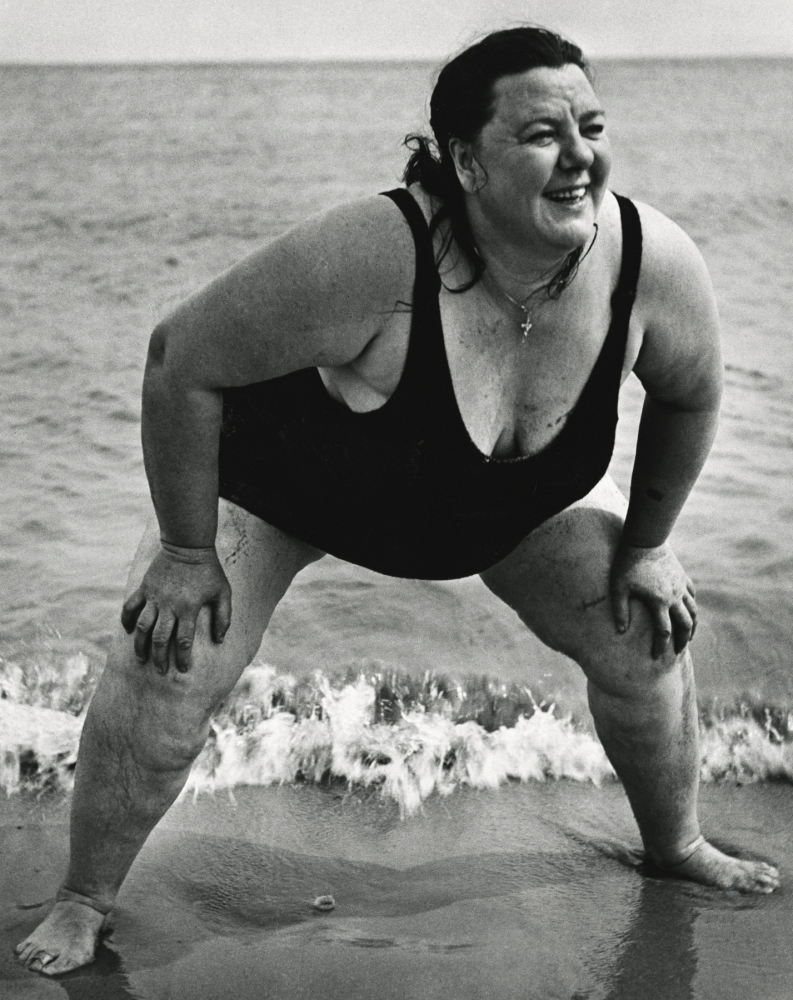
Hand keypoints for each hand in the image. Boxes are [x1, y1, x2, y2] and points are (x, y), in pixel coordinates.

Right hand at [120, 542, 231, 672]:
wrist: (188, 546)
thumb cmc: (209, 571)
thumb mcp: (223, 592)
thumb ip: (223, 617)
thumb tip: (220, 640)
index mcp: (189, 608)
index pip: (183, 640)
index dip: (182, 657)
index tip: (182, 669)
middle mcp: (169, 606)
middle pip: (160, 638)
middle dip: (159, 658)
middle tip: (160, 671)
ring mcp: (154, 597)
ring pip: (143, 627)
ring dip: (140, 645)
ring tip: (141, 659)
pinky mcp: (145, 588)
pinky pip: (131, 607)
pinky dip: (127, 620)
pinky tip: (128, 631)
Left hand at [610, 541, 696, 659]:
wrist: (644, 540)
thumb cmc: (628, 564)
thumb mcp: (619, 587)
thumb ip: (620, 610)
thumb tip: (621, 631)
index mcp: (659, 602)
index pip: (663, 632)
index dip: (660, 647)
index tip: (656, 657)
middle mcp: (674, 597)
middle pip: (684, 625)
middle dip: (682, 640)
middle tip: (678, 651)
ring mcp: (680, 586)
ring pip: (693, 611)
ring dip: (692, 625)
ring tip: (689, 635)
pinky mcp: (682, 576)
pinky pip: (692, 594)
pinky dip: (692, 604)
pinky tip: (689, 609)